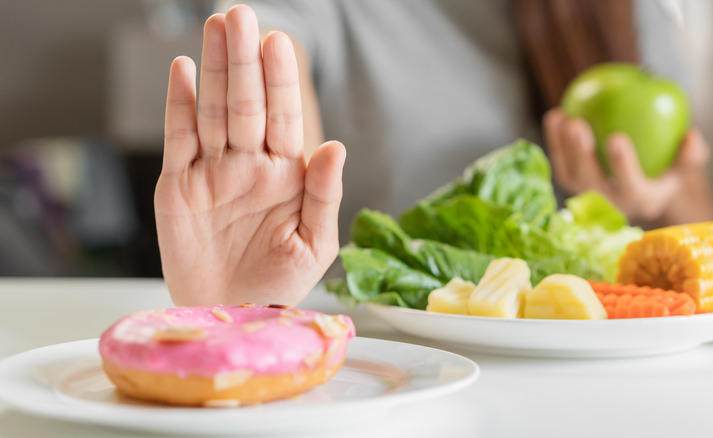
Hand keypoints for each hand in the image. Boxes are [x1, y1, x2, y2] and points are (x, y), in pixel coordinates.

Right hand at [154, 5, 345, 305]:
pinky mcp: (178, 185)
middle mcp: (249, 165)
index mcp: (286, 175)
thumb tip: (335, 146)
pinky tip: (184, 71)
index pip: (284, 118)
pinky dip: (179, 106)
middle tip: (240, 16)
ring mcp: (212, 172)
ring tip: (216, 28)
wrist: (230, 315)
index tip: (278, 44)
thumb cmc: (278, 284)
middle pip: (245, 104)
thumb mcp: (313, 246)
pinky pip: (178, 138)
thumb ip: (324, 195)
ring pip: (212, 111)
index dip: (280, 81)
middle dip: (244, 62)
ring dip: (214, 70)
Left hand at [543, 108, 710, 223]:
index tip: (616, 136)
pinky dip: (554, 141)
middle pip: (591, 183)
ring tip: (563, 117)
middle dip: (581, 155)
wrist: (640, 182)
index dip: (622, 165)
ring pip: (570, 175)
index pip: (631, 187)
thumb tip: (691, 136)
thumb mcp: (684, 165)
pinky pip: (560, 162)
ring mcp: (587, 197)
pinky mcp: (571, 185)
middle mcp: (611, 205)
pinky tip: (556, 115)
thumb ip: (692, 154)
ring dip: (562, 147)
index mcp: (641, 201)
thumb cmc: (665, 167)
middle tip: (578, 124)